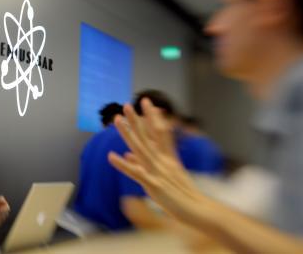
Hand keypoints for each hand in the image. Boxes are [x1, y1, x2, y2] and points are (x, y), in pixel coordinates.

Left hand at [108, 99, 212, 224]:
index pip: (160, 133)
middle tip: (127, 104)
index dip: (153, 117)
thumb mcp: (167, 177)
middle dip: (137, 119)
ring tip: (117, 119)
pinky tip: (111, 156)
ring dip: (128, 133)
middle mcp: (163, 162)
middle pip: (148, 136)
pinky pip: (136, 173)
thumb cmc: (185, 196)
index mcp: (168, 159)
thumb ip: (147, 164)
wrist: (201, 211)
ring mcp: (159, 172)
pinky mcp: (155, 185)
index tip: (146, 102)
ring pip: (140, 148)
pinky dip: (123, 164)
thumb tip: (128, 154)